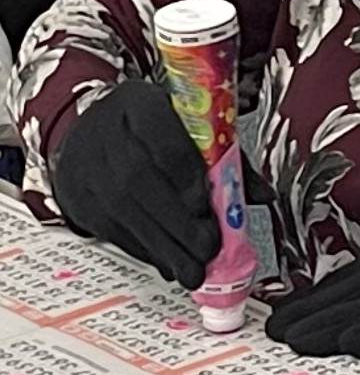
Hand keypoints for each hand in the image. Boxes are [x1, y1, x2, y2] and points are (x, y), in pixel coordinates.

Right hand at [46, 81, 215, 287]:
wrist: (91, 133)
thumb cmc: (151, 129)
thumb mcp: (187, 127)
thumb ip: (226, 158)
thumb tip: (263, 195)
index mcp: (140, 104)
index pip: (161, 139)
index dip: (184, 175)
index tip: (204, 204)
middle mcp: (107, 133)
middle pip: (138, 179)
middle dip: (177, 220)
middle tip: (207, 246)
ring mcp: (88, 168)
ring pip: (123, 210)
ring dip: (164, 245)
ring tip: (194, 270)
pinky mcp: (80, 200)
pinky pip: (112, 229)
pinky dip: (146, 250)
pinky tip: (170, 263)